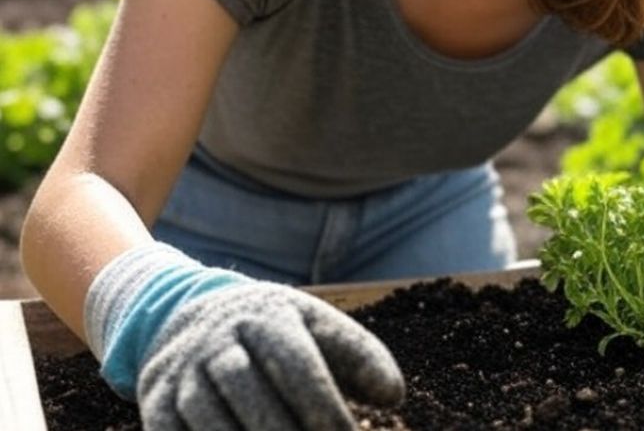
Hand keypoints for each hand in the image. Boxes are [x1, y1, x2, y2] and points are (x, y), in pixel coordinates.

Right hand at [86, 244, 404, 430]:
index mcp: (268, 316)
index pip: (296, 363)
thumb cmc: (277, 332)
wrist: (190, 315)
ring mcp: (184, 371)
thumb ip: (359, 357)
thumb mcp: (317, 328)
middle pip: (250, 392)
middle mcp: (221, 340)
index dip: (322, 404)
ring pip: (209, 419)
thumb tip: (394, 396)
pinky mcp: (157, 401)